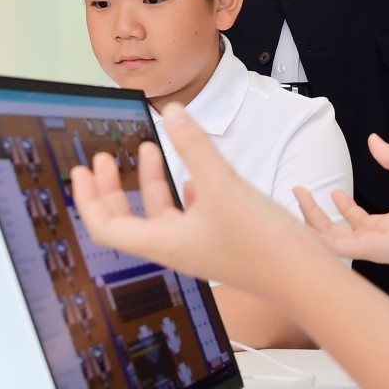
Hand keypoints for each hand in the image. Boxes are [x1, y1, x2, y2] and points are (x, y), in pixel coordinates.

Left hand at [70, 104, 319, 294]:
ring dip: (148, 183)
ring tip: (147, 150)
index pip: (106, 227)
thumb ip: (195, 146)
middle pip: (126, 221)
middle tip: (102, 159)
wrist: (305, 278)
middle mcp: (176, 247)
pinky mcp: (221, 241)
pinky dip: (181, 193)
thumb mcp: (223, 184)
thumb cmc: (263, 244)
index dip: (89, 198)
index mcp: (164, 243)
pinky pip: (188, 216)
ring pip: (159, 214)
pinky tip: (191, 176)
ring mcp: (199, 245)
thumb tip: (174, 110)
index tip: (82, 170)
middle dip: (112, 188)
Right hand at [297, 134, 388, 277]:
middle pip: (337, 231)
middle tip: (299, 192)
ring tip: (296, 198)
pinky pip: (333, 245)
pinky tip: (302, 221)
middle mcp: (376, 240)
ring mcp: (369, 247)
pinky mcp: (366, 250)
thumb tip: (374, 139)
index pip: (358, 221)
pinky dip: (314, 235)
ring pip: (328, 239)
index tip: (333, 190)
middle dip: (315, 214)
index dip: (343, 207)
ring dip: (309, 220)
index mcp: (388, 227)